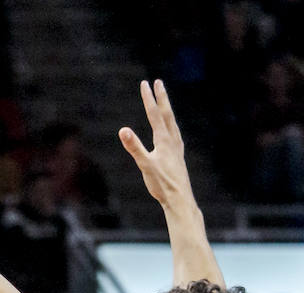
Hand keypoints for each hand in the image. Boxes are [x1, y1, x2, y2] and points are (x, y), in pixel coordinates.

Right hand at [118, 80, 192, 208]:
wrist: (180, 199)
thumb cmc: (162, 184)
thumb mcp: (145, 165)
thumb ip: (134, 147)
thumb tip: (123, 130)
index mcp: (164, 140)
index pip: (155, 114)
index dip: (149, 99)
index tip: (145, 84)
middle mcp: (173, 141)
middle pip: (167, 114)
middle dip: (161, 98)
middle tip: (158, 82)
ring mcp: (177, 149)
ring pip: (173, 123)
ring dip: (168, 111)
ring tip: (165, 103)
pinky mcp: (179, 157)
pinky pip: (176, 135)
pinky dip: (172, 127)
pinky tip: (172, 133)